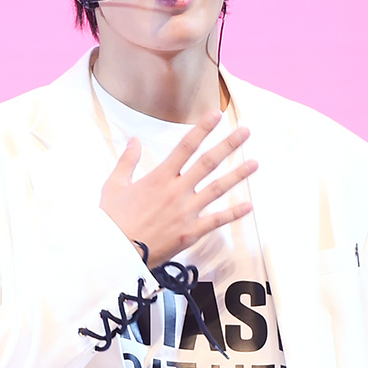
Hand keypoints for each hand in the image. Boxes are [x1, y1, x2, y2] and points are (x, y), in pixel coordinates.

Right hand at [99, 110, 256, 266]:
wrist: (115, 252)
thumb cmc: (113, 221)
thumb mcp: (114, 186)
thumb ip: (127, 161)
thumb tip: (133, 141)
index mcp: (159, 178)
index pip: (185, 146)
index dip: (203, 129)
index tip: (216, 115)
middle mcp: (176, 191)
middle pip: (208, 163)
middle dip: (228, 145)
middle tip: (245, 132)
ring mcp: (186, 212)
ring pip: (217, 189)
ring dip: (237, 175)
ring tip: (254, 163)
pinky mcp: (190, 232)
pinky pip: (216, 221)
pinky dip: (234, 213)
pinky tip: (249, 205)